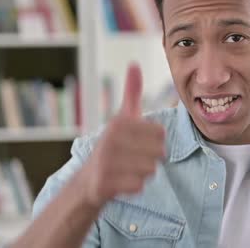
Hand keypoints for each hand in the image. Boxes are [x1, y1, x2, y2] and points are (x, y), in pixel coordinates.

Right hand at [80, 64, 165, 207]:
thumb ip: (132, 92)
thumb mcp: (122, 117)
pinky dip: (134, 186)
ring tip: (126, 169)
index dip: (154, 141)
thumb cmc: (113, 146)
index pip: (161, 133)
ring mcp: (107, 162)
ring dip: (143, 173)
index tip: (137, 142)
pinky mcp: (105, 183)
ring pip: (151, 170)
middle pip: (159, 152)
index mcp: (118, 122)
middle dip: (150, 158)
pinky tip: (121, 181)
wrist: (88, 181)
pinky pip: (140, 186)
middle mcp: (111, 140)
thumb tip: (134, 64)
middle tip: (132, 158)